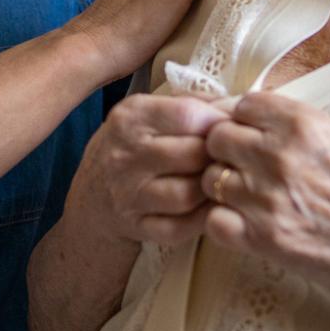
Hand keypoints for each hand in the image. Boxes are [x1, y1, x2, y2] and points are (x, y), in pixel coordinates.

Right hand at [69, 93, 226, 247]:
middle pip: (192, 154)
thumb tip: (237, 105)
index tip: (232, 127)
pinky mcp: (136, 226)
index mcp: (131, 117)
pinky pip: (180, 227)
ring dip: (211, 190)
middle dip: (219, 156)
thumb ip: (193, 102)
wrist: (92, 194)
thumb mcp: (151, 112)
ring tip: (219, 182)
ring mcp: (128, 194)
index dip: (218, 121)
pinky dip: (202, 219)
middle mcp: (125, 154)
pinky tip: (208, 207)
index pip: (186, 114)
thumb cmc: (135, 145)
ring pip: (188, 194)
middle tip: (232, 158)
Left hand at [200, 92, 329, 308]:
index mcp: (303, 123)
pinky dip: (225, 223)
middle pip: (218, 138)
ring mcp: (265, 197)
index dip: (247, 121)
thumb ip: (299, 128)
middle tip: (247, 168)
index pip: (244, 105)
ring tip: (251, 199)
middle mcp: (278, 155)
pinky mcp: (262, 238)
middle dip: (229, 151)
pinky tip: (248, 225)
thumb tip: (259, 121)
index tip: (256, 135)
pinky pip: (214, 221)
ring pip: (211, 178)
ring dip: (225, 188)